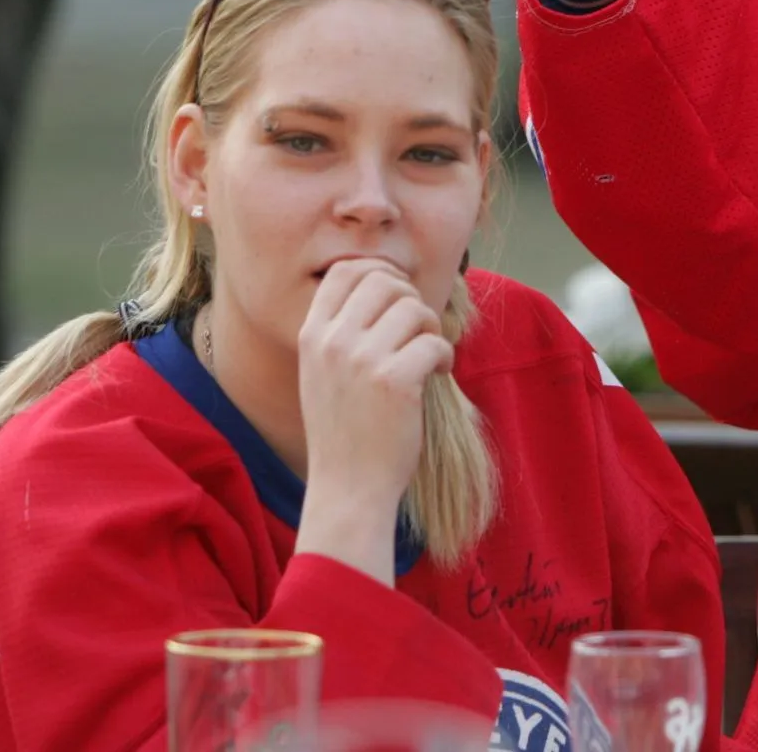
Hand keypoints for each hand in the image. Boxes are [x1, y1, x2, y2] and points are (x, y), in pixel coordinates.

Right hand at [296, 258, 451, 508]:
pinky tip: (438, 374)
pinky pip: (435, 342)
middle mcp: (332, 342)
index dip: (380, 272)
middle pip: (384, 281)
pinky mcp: (394, 382)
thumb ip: (342, 330)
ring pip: (414, 308)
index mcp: (312, 336)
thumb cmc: (344, 430)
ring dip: (431, 328)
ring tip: (428, 355)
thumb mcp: (323, 372)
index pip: (345, 270)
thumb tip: (389, 283)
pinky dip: (445, 356)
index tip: (399, 296)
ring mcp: (361, 361)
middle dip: (411, 298)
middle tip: (419, 329)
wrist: (347, 487)